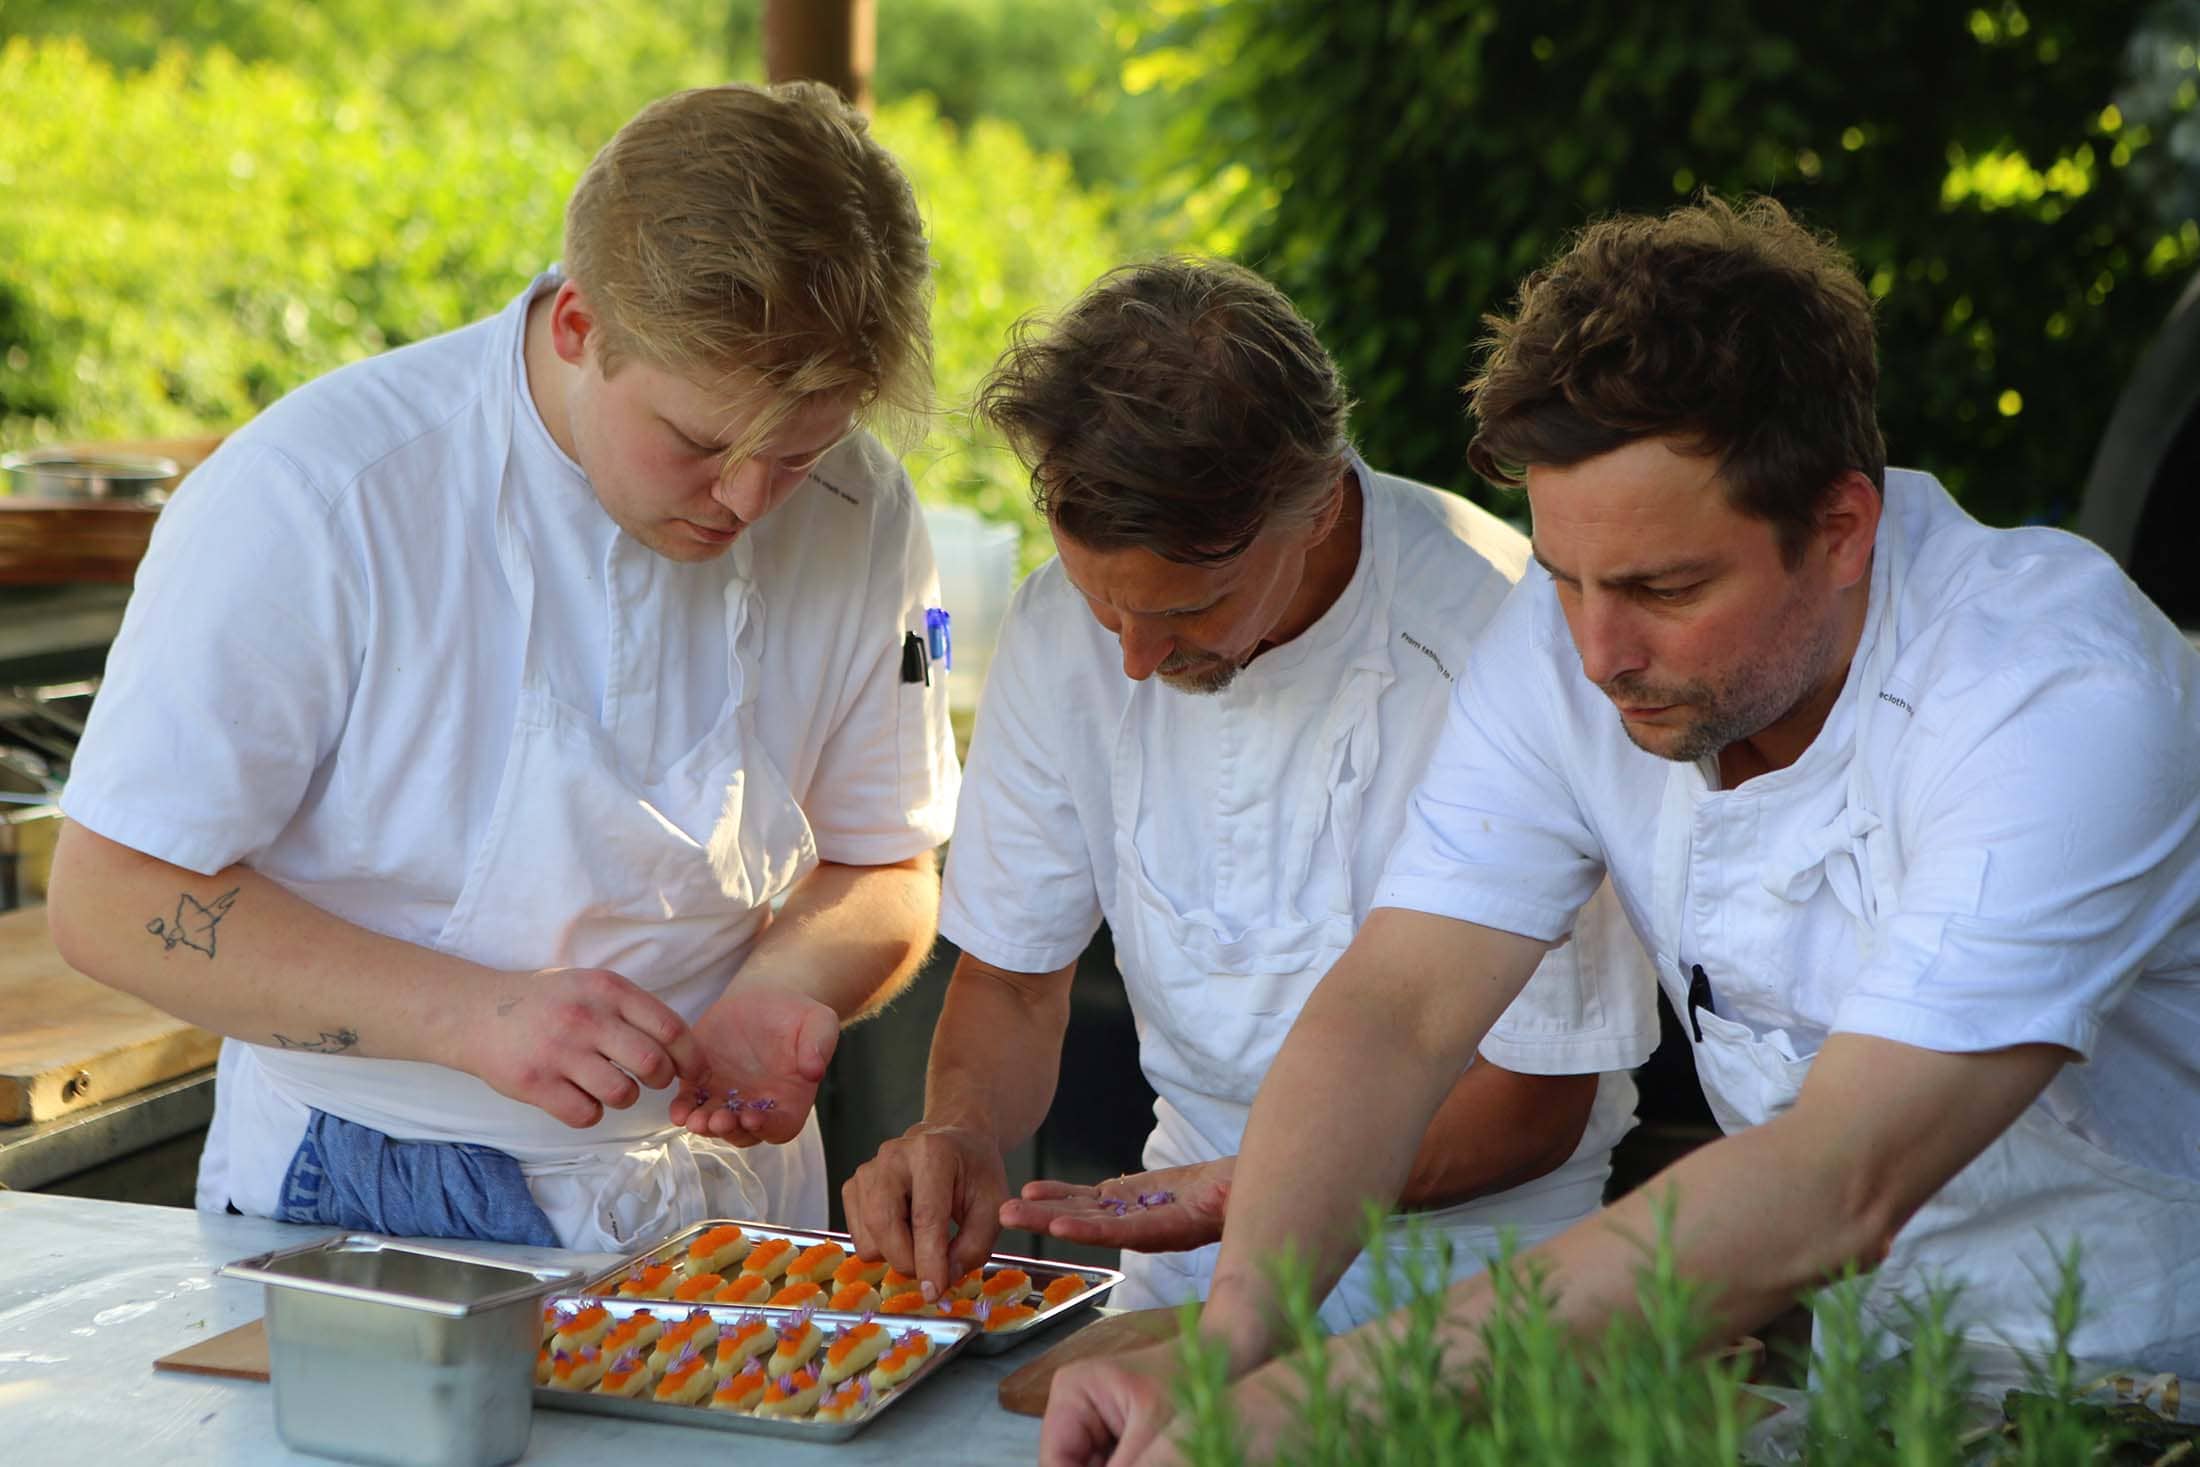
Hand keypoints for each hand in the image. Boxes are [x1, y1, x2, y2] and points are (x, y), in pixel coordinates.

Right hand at [471, 967, 703, 1128]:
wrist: (478, 1013)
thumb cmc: (547, 1001)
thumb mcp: (591, 986)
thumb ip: (631, 1009)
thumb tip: (682, 1047)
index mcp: (607, 990)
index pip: (670, 1028)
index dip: (691, 1057)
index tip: (695, 1073)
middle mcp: (587, 1018)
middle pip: (652, 1064)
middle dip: (660, 1080)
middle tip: (650, 1080)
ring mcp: (560, 1052)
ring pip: (623, 1094)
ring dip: (625, 1097)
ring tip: (609, 1086)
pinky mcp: (536, 1084)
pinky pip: (586, 1115)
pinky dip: (591, 1113)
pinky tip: (580, 1098)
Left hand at [668, 981, 838, 1145]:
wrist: (765, 997)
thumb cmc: (797, 1014)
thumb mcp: (818, 1022)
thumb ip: (819, 1045)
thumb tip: (815, 1070)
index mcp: (789, 1101)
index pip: (779, 1127)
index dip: (767, 1128)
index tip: (753, 1118)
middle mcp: (757, 1107)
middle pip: (743, 1132)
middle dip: (729, 1130)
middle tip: (718, 1120)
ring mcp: (727, 1098)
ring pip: (714, 1123)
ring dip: (704, 1126)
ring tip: (694, 1119)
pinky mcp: (702, 1084)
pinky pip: (691, 1103)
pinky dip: (684, 1110)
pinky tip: (679, 1109)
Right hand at [842, 1121, 1007, 1295]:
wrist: (953, 1141)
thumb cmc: (974, 1173)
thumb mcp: (992, 1206)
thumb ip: (974, 1246)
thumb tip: (944, 1278)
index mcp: (933, 1153)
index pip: (925, 1216)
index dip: (929, 1260)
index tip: (934, 1291)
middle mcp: (892, 1157)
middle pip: (884, 1226)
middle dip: (909, 1262)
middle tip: (935, 1270)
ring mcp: (867, 1171)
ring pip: (868, 1239)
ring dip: (897, 1256)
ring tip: (922, 1240)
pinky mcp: (852, 1187)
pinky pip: (859, 1239)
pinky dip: (883, 1248)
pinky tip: (904, 1229)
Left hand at [1000, 1159, 1231, 1253]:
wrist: (1235, 1191)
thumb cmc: (1240, 1196)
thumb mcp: (1237, 1201)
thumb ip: (1231, 1202)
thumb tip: (1233, 1198)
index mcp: (1166, 1233)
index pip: (1124, 1233)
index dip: (1092, 1230)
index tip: (1060, 1228)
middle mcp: (1140, 1229)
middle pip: (1088, 1225)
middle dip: (1047, 1222)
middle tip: (1007, 1218)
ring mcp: (1129, 1213)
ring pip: (1080, 1211)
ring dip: (1043, 1210)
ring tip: (1008, 1207)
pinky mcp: (1125, 1198)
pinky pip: (1086, 1197)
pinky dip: (1060, 1194)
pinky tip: (1032, 1190)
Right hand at [1044, 1337, 1310, 1466]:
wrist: (1227, 1358)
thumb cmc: (1194, 1380)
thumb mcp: (1155, 1435)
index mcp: (1072, 1394)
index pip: (1054, 1463)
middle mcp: (1075, 1408)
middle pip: (1070, 1466)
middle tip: (1148, 1465)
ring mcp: (1095, 1425)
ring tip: (1158, 1460)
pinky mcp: (1116, 1439)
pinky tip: (1157, 1462)